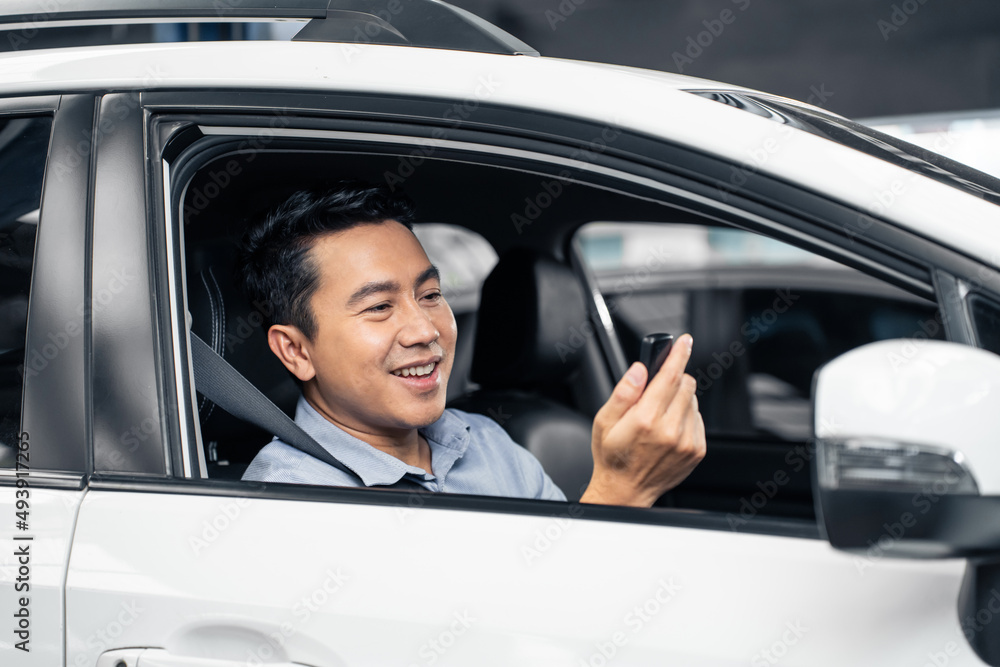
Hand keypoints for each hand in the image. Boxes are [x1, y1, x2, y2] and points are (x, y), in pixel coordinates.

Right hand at [579, 333, 705, 506]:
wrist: (626, 491)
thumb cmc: (613, 456)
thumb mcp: (604, 421)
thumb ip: (623, 393)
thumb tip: (639, 370)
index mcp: (646, 420)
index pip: (670, 377)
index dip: (678, 355)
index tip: (685, 341)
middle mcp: (670, 430)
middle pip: (685, 385)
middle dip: (672, 380)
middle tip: (654, 392)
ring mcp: (687, 442)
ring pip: (692, 401)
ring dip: (678, 399)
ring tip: (657, 416)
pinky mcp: (696, 450)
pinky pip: (697, 418)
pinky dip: (685, 416)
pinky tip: (667, 428)